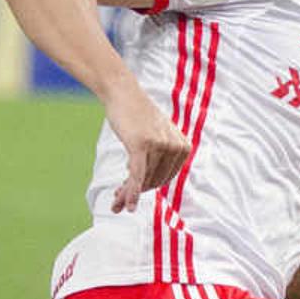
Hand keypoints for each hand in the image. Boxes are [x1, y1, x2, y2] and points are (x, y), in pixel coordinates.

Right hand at [107, 90, 190, 212]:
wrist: (123, 93)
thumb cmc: (137, 116)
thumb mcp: (160, 136)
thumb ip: (163, 158)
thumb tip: (153, 185)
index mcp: (184, 147)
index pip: (165, 178)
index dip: (147, 188)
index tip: (132, 193)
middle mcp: (175, 147)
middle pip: (154, 181)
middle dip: (136, 193)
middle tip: (117, 200)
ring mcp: (159, 146)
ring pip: (143, 180)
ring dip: (127, 194)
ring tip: (115, 202)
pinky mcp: (141, 145)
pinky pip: (137, 175)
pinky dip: (131, 192)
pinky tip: (126, 205)